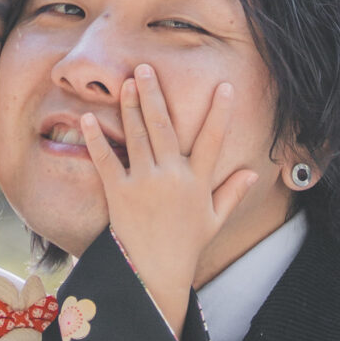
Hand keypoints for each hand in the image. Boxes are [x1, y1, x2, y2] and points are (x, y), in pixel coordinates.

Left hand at [81, 68, 257, 332]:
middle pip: (165, 128)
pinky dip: (97, 139)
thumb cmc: (186, 245)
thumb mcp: (214, 220)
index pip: (212, 141)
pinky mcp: (120, 194)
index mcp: (197, 182)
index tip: (224, 87)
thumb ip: (232, 193)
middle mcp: (172, 177)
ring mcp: (144, 184)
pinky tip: (87, 118)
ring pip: (138, 137)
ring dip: (131, 107)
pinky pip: (107, 161)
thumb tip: (252, 173)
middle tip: (146, 67)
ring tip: (125, 82)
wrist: (154, 272)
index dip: (220, 113)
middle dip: (155, 95)